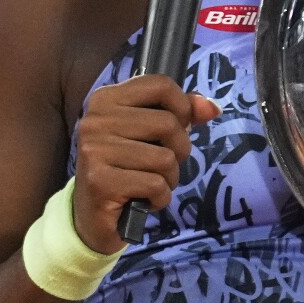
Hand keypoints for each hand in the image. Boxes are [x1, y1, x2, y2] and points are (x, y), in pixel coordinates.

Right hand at [72, 76, 218, 252]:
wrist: (92, 217)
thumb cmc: (126, 168)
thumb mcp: (151, 134)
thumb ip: (181, 114)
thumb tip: (211, 107)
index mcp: (106, 98)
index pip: (161, 85)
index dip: (182, 107)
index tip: (177, 126)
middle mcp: (95, 120)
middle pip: (168, 123)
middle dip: (178, 150)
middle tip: (162, 164)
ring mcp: (94, 150)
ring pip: (165, 158)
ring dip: (169, 178)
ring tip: (150, 183)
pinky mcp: (99, 182)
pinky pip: (156, 185)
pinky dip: (160, 198)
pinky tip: (143, 200)